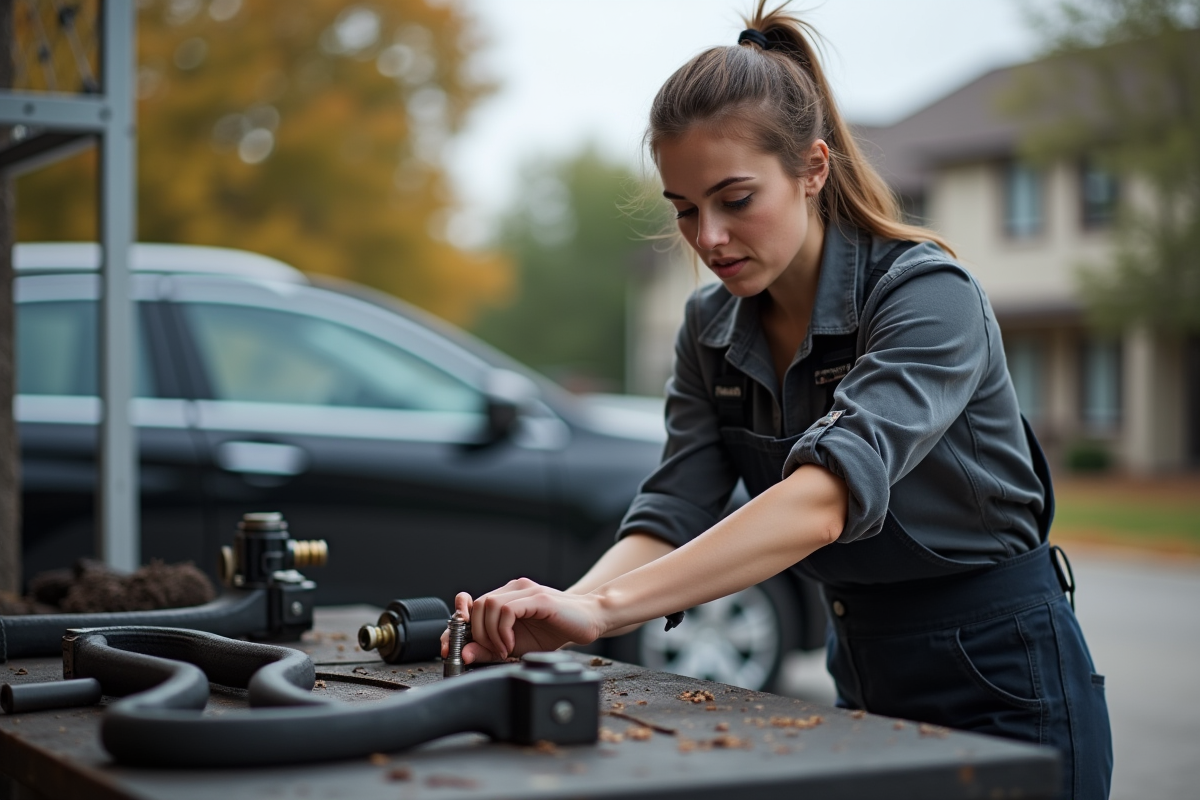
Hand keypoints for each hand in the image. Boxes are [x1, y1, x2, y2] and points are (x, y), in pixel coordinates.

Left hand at [449, 578, 606, 662]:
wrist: (591, 620)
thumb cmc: (556, 631)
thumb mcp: (517, 646)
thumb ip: (490, 649)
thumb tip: (464, 654)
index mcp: (506, 597)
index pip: (471, 606)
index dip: (456, 625)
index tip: (449, 646)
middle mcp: (513, 589)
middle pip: (477, 605)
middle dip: (474, 633)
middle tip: (488, 652)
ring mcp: (526, 591)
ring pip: (489, 605)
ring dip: (489, 633)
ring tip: (503, 650)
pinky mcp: (538, 598)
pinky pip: (508, 610)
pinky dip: (502, 630)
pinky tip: (511, 645)